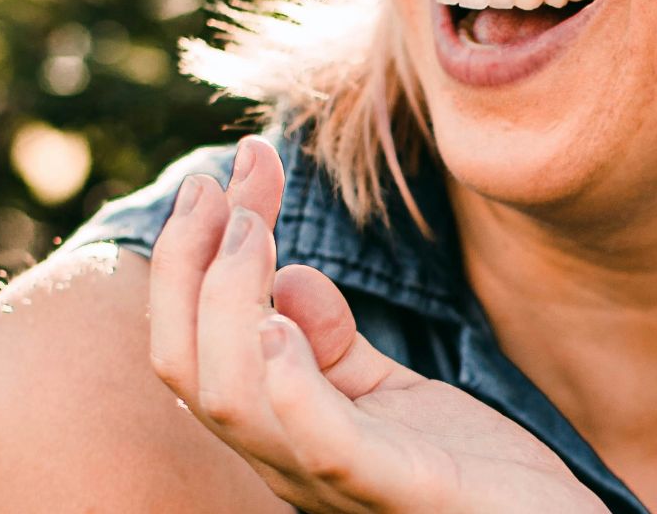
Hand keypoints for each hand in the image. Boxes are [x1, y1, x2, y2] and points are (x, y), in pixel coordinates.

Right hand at [148, 136, 604, 513]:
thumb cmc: (470, 470)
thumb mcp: (392, 391)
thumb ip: (334, 342)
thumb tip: (285, 274)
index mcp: (279, 431)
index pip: (195, 344)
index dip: (190, 257)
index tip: (223, 174)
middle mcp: (287, 462)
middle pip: (190, 367)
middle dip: (187, 264)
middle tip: (216, 181)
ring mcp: (336, 481)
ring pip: (232, 401)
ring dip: (229, 303)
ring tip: (250, 228)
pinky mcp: (400, 489)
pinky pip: (323, 445)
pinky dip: (290, 388)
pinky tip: (280, 328)